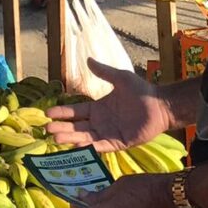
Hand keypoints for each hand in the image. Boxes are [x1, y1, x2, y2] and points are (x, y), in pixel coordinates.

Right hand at [47, 59, 175, 151]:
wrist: (160, 104)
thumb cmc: (141, 91)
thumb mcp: (119, 78)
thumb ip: (103, 72)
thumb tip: (88, 59)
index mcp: (99, 108)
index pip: (76, 112)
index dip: (62, 112)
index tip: (48, 113)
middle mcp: (101, 122)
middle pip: (76, 127)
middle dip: (61, 128)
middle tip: (47, 129)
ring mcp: (108, 134)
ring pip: (85, 138)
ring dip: (71, 139)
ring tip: (55, 138)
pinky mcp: (118, 143)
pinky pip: (101, 147)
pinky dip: (89, 148)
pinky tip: (77, 147)